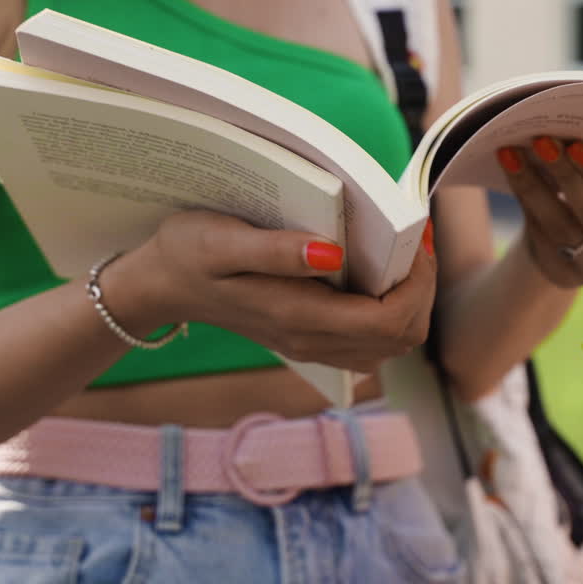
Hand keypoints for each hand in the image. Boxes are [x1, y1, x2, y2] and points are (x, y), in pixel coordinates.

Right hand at [113, 210, 436, 373]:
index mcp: (299, 318)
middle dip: (422, 287)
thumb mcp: (220, 241)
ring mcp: (314, 347)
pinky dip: (391, 309)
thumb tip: (332, 253)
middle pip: (402, 335)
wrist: (161, 286)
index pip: (389, 319)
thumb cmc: (188, 253)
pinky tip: (378, 272)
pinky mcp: (312, 340)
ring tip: (402, 254)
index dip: (418, 281)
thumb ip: (275, 250)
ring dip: (411, 299)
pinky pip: (373, 340)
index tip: (415, 237)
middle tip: (415, 240)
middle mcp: (313, 342)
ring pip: (393, 342)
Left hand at [497, 138, 582, 288]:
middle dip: (567, 176)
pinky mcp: (567, 278)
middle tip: (542, 142)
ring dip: (536, 188)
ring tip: (514, 153)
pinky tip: (512, 173)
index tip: (576, 144)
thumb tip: (565, 131)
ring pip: (563, 229)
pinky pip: (542, 239)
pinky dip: (526, 202)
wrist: (579, 232)